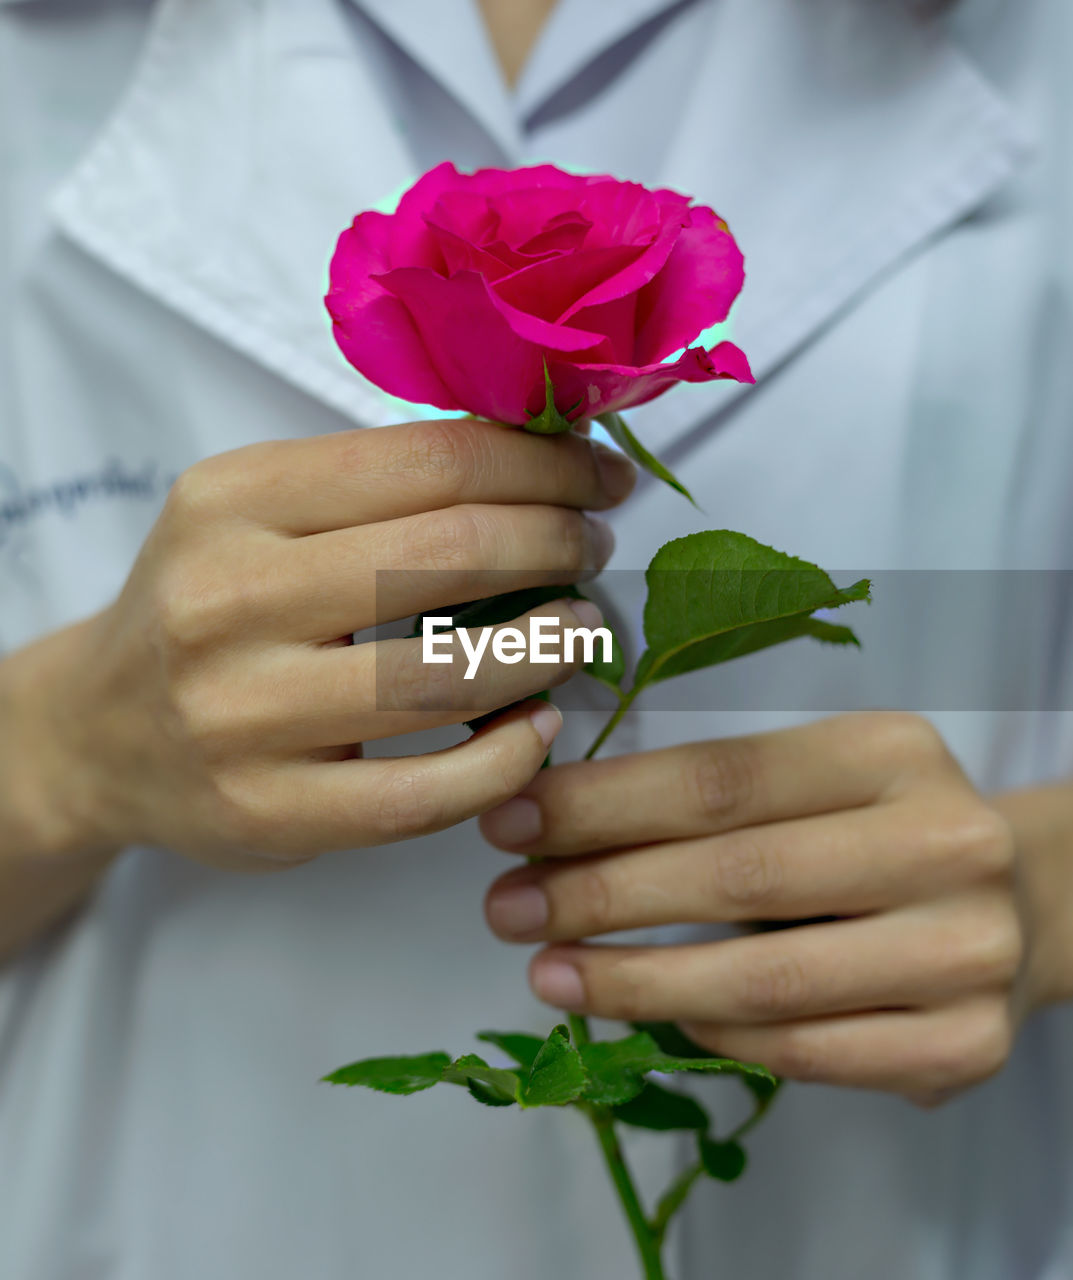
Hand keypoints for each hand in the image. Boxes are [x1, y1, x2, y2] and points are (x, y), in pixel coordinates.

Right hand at [10, 417, 633, 873]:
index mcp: (233, 500)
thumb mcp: (255, 514)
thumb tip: (535, 461)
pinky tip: (539, 725)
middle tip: (592, 548)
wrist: (100, 732)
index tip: (598, 475)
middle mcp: (227, 599)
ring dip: (548, 648)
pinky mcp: (271, 811)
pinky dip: (509, 757)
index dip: (542, 464)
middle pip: (448, 553)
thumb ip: (373, 487)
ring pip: (446, 675)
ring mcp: (245, 715)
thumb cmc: (206, 607)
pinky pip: (425, 792)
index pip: (428, 461)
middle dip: (556, 543)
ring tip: (581, 630)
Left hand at [480, 712, 1036, 1104]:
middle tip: (506, 907)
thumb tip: (552, 827)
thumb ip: (712, 798)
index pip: (721, 779)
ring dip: (633, 981)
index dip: (602, 804)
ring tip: (547, 972)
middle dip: (600, 893)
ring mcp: (964, 953)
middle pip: (737, 875)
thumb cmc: (876, 830)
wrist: (1016, 902)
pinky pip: (802, 1051)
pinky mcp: (964, 1046)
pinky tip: (646, 1014)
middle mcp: (945, 845)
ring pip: (764, 980)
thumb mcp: (812, 780)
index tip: (511, 823)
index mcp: (891, 753)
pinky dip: (710, 1035)